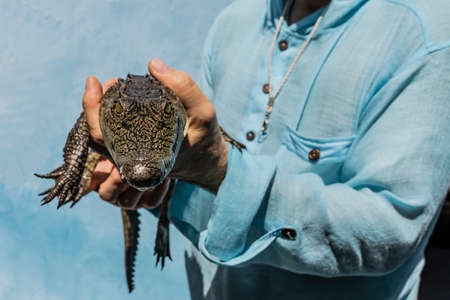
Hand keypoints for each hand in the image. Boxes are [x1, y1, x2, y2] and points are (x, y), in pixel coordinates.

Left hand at [82, 58, 227, 207]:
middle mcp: (132, 162)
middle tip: (109, 82)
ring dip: (100, 111)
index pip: (102, 137)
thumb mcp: (203, 111)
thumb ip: (184, 87)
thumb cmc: (206, 138)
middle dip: (92, 105)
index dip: (91, 107)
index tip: (94, 81)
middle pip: (96, 137)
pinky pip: (112, 137)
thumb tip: (153, 65)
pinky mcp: (135, 154)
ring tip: (114, 87)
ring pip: (102, 139)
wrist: (209, 163)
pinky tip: (118, 100)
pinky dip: (109, 117)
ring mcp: (131, 159)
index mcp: (141, 158)